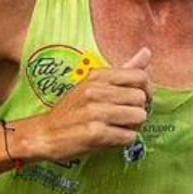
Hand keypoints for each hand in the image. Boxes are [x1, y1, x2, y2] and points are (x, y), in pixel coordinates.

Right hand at [27, 45, 150, 161]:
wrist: (45, 134)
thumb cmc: (73, 110)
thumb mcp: (93, 85)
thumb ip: (123, 71)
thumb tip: (147, 53)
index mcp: (97, 76)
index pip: (140, 76)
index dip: (146, 89)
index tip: (137, 99)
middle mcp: (96, 91)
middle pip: (141, 98)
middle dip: (138, 111)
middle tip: (124, 118)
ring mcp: (96, 112)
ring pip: (139, 117)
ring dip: (133, 127)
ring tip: (118, 128)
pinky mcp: (96, 133)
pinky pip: (129, 137)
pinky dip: (124, 140)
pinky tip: (111, 138)